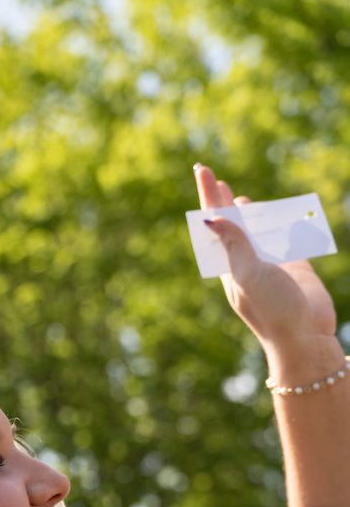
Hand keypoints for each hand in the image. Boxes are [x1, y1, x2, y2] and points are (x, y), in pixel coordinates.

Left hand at [194, 164, 336, 347]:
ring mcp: (271, 265)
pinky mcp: (295, 268)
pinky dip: (284, 226)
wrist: (305, 338)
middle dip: (221, 201)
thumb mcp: (248, 274)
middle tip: (213, 178)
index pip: (216, 221)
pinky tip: (280, 216)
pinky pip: (287, 240)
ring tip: (239, 197)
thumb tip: (210, 217)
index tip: (202, 169)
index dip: (209, 194)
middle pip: (232, 224)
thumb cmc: (272, 309)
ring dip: (249, 214)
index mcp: (230, 264)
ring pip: (257, 231)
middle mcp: (247, 263)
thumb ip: (234, 244)